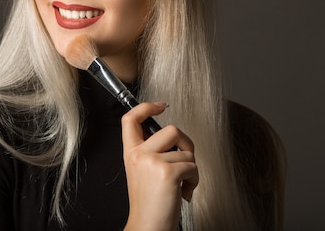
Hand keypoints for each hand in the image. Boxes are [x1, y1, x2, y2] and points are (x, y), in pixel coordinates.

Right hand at [122, 102, 198, 230]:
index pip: (130, 119)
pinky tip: (183, 193)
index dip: (146, 107)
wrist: (148, 227)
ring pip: (186, 151)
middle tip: (185, 163)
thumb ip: (150, 152)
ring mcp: (152, 162)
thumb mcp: (142, 173)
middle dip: (186, 145)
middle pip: (171, 129)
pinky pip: (192, 166)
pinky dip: (194, 181)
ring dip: (191, 170)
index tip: (160, 106)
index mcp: (131, 153)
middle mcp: (139, 155)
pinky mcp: (167, 172)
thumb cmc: (150, 204)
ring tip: (181, 186)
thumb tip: (172, 137)